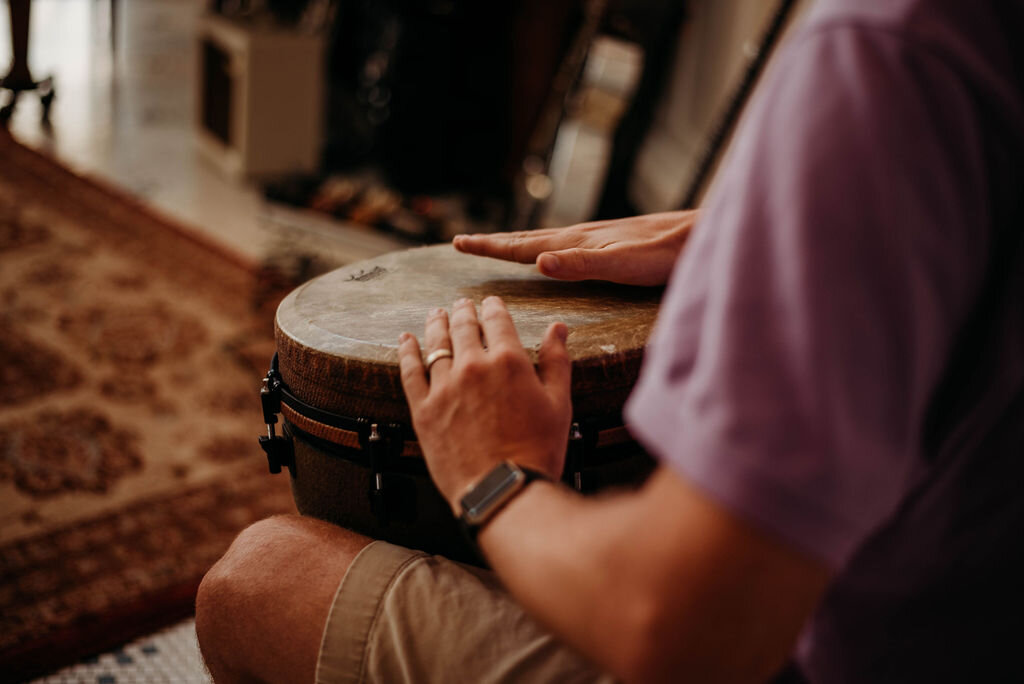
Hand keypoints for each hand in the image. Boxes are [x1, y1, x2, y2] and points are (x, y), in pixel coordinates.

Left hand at [397, 296, 571, 510]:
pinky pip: (409, 371)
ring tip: (437, 313)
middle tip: (462, 304)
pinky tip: (405, 339)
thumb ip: (556, 361)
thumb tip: (558, 328)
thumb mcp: (559, 403)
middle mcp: (474, 367)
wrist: (503, 489)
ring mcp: (445, 387)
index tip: (490, 303)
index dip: (493, 307)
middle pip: (464, 327)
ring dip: (437, 324)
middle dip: (464, 311)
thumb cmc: (537, 451)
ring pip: (436, 343)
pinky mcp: (424, 409)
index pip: (497, 321)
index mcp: (509, 362)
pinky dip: (406, 351)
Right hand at [453, 210, 698, 285]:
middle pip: (526, 241)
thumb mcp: (622, 264)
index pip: (523, 247)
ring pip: (543, 243)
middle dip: (493, 244)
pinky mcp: (608, 244)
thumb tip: (539, 262)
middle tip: (462, 243)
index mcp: (576, 244)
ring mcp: (594, 239)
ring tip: (496, 246)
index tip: (459, 243)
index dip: (490, 248)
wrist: (698, 236)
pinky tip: (550, 255)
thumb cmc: (665, 255)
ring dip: (515, 245)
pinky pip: (562, 248)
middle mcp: (580, 238)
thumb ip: (581, 264)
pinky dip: (543, 250)